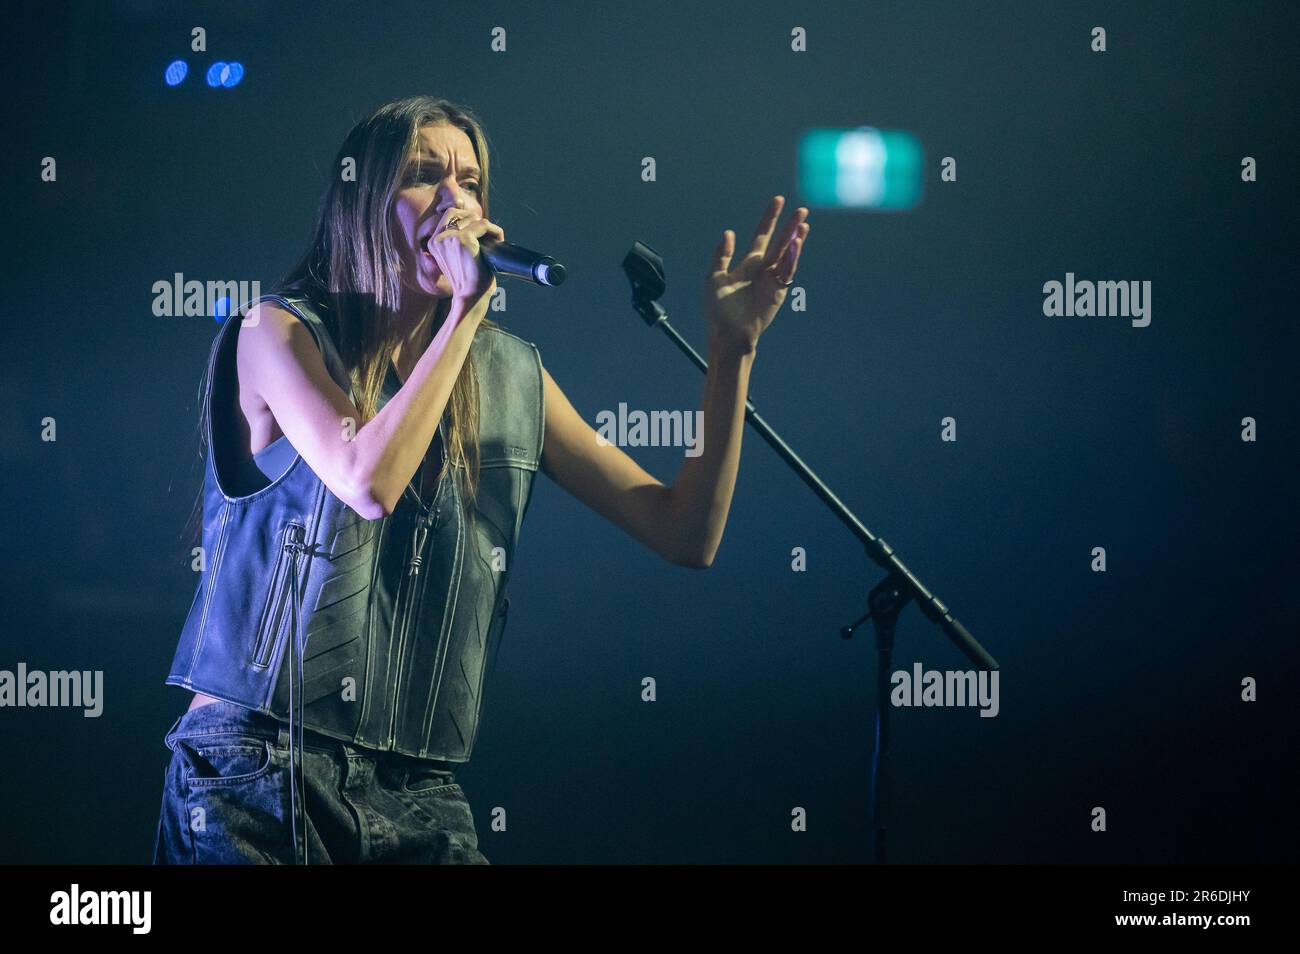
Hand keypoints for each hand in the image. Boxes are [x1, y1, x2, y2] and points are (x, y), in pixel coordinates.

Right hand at [427, 205, 505, 301]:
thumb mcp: (455, 260)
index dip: (465, 218)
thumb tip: (475, 225)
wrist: (470, 298)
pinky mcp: (464, 239)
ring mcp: (450, 238)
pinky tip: (500, 240)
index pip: (448, 216)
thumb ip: (457, 243)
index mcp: (433, 243)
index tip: (478, 229)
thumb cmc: (467, 283)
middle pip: (458, 212)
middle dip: (474, 219)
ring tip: (495, 239)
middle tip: (487, 233)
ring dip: (487, 227)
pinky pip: (484, 224)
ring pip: (472, 218)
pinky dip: (495, 230)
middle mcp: (438, 238)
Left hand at [706, 195, 808, 353]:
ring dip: (796, 240)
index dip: (770, 218)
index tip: (778, 201)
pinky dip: (792, 257)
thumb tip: (728, 233)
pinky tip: (795, 243)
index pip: (762, 235)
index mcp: (748, 263)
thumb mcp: (714, 278)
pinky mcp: (779, 291)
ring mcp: (773, 280)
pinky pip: (787, 271)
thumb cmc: (719, 309)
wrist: (729, 333)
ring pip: (788, 255)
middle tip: (801, 210)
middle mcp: (763, 269)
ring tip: (803, 224)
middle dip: (790, 226)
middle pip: (780, 242)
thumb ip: (721, 256)